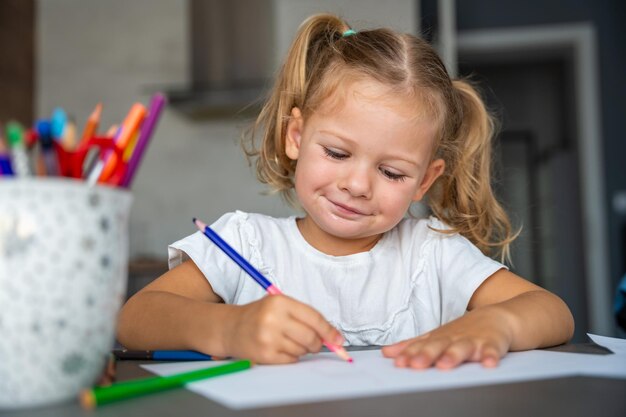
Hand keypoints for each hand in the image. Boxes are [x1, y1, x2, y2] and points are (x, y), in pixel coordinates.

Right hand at [223, 295, 343, 363]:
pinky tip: (280, 348)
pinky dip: (292, 356)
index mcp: (279, 302)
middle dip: (318, 343)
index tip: (339, 339)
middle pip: (310, 337)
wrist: (230, 328)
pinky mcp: (264, 355)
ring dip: (303, 349)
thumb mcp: (281, 306)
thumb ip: (306, 317)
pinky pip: (291, 360)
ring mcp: (268, 338)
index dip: (329, 330)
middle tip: (315, 343)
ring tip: (289, 341)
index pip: (314, 317)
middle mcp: (273, 319)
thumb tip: (334, 337)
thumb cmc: (260, 315)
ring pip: (302, 350)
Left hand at [381, 307, 513, 369]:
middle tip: (415, 364)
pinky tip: (488, 364)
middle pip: (438, 345)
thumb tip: (386, 353)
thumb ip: (412, 345)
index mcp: (439, 338)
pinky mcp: (493, 344)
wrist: (497, 317)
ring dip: (454, 356)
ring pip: (462, 348)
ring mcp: (473, 340)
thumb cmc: (462, 331)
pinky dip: (490, 356)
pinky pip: (492, 351)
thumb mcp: (436, 337)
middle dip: (426, 354)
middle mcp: (453, 338)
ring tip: (445, 364)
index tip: (397, 362)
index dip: (409, 353)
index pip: (421, 345)